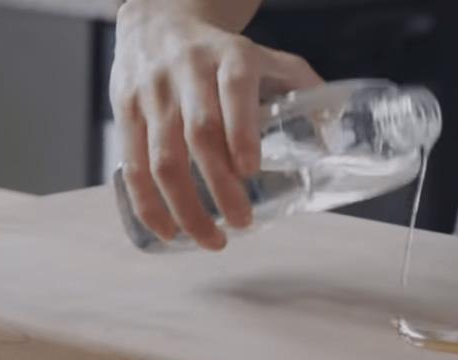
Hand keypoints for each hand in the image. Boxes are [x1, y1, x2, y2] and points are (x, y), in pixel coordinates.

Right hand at [110, 3, 322, 249]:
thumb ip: (302, 86)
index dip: (241, 132)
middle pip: (199, 134)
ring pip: (163, 157)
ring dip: (185, 207)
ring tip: (211, 239)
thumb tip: (333, 136)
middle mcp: (188, 73)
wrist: (158, 20)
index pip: (235, 91)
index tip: (251, 171)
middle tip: (242, 222)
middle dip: (220, 185)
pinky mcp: (124, 110)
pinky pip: (133, 164)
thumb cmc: (222, 52)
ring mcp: (153, 93)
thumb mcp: (265, 56)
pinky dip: (148, 203)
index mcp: (231, 58)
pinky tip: (168, 229)